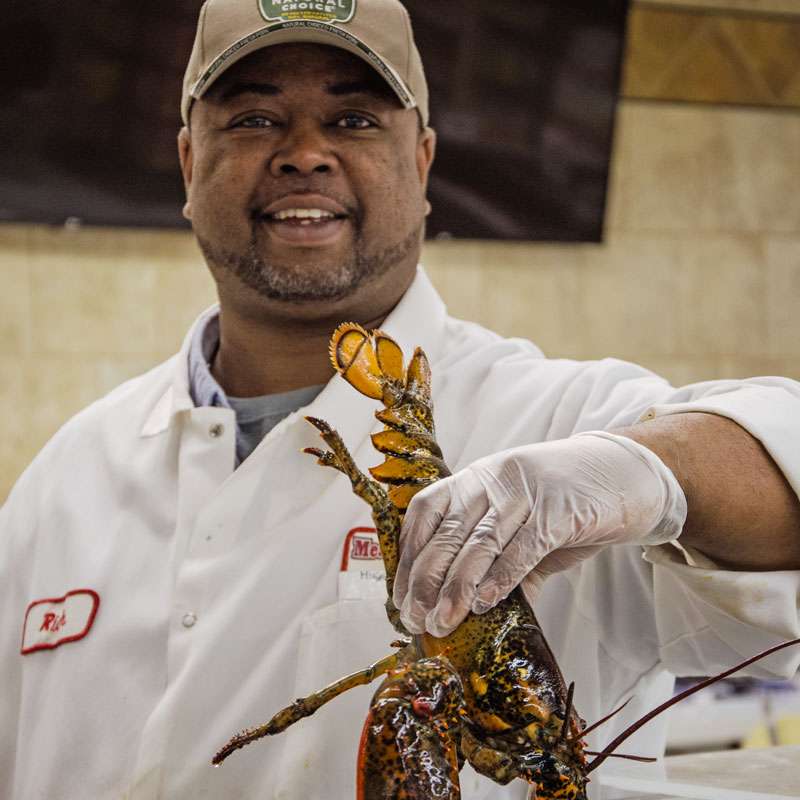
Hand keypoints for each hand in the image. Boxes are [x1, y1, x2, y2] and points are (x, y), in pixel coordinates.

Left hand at [393, 432, 686, 636]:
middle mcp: (492, 480)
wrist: (623, 474)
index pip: (425, 515)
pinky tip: (485, 603)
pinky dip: (502, 577)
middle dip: (426, 580)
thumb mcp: (519, 524)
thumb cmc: (564, 502)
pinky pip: (523, 547)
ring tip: (444, 622)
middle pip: (447, 533)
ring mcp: (524, 492)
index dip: (409, 558)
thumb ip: (496, 562)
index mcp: (474, 480)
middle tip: (418, 620)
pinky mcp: (558, 509)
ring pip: (480, 543)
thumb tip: (468, 611)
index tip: (402, 600)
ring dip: (457, 587)